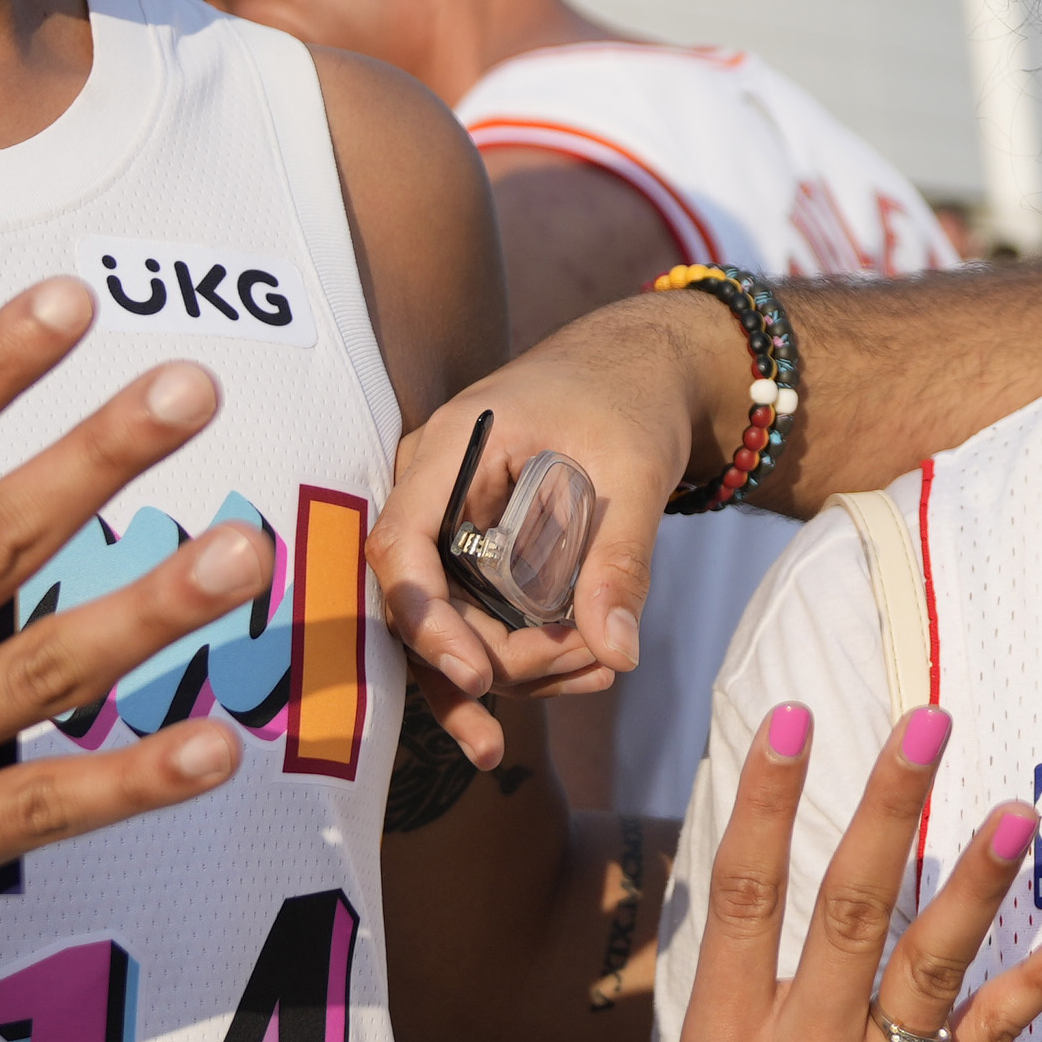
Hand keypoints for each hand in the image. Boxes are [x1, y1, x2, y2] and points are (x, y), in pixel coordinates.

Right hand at [367, 289, 735, 752]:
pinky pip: (478, 615)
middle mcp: (432, 489)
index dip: (425, 618)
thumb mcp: (636, 470)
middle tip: (588, 661)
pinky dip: (524, 653)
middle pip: (426, 601)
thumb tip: (618, 653)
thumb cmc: (629, 395)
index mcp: (451, 449)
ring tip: (598, 670)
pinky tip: (584, 669)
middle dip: (496, 655)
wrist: (638, 366)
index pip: (402, 545)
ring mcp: (448, 523)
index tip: (477, 675)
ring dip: (515, 667)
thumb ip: (622, 559)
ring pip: (451, 622)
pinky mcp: (475, 550)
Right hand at [655, 705, 1041, 1041]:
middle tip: (925, 722)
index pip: (740, 898)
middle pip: (845, 910)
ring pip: (927, 967)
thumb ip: (724, 1015)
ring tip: (1017, 811)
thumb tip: (748, 918)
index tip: (791, 722)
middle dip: (886, 809)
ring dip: (975, 883)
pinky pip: (992, 1041)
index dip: (764, 804)